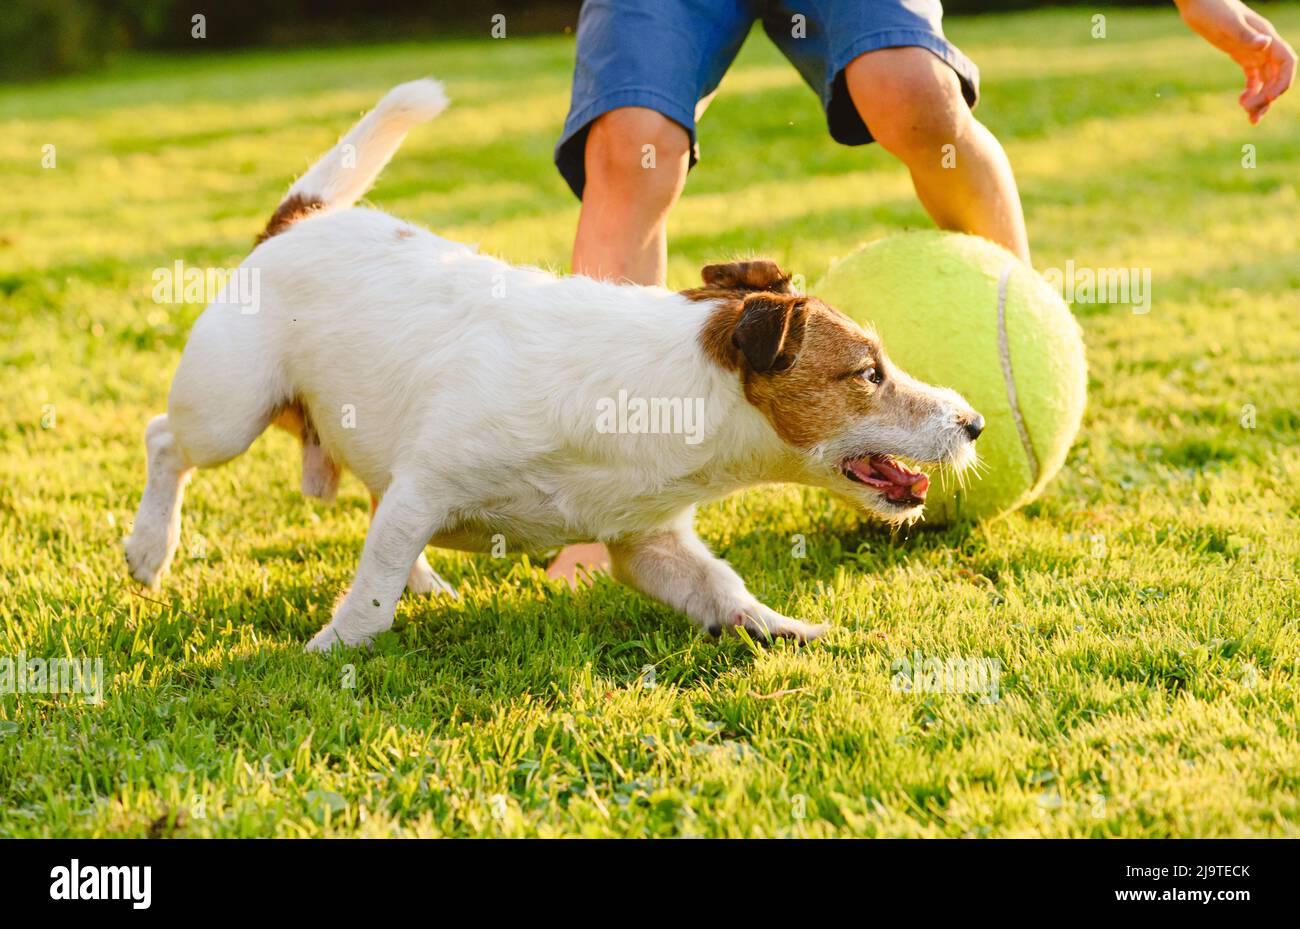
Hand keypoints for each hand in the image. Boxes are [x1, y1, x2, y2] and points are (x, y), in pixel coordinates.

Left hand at [1176, 0, 1295, 121]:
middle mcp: (1263, 45)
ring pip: (1265, 79)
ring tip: (1248, 115)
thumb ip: (1246, 35)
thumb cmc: (1212, 7)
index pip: (1287, 62)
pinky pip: (1253, 76)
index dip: (1283, 82)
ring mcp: (1252, 50)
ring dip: (1261, 98)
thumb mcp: (1227, 23)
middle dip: (1268, 96)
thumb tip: (1265, 44)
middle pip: (1277, 75)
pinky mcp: (1239, 54)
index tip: (1269, 98)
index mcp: (1266, 37)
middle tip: (1250, 113)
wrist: (1198, 1)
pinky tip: (1241, 101)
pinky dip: (1250, 91)